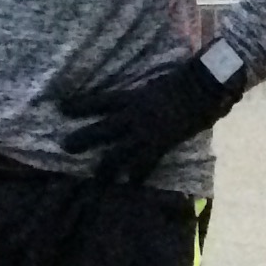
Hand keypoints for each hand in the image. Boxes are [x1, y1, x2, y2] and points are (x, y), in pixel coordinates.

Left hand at [59, 40, 248, 182]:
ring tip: (96, 182)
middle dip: (83, 139)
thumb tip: (142, 98)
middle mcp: (133, 115)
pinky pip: (145, 164)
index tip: (60, 107)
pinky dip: (138, 176)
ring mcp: (146, 131)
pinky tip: (132, 186)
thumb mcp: (157, 83)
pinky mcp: (160, 144)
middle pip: (102, 129)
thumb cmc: (185, 79)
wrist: (205, 85)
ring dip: (106, 169)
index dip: (79, 104)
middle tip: (64, 148)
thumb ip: (146, 94)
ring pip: (119, 153)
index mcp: (132, 96)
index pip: (99, 101)